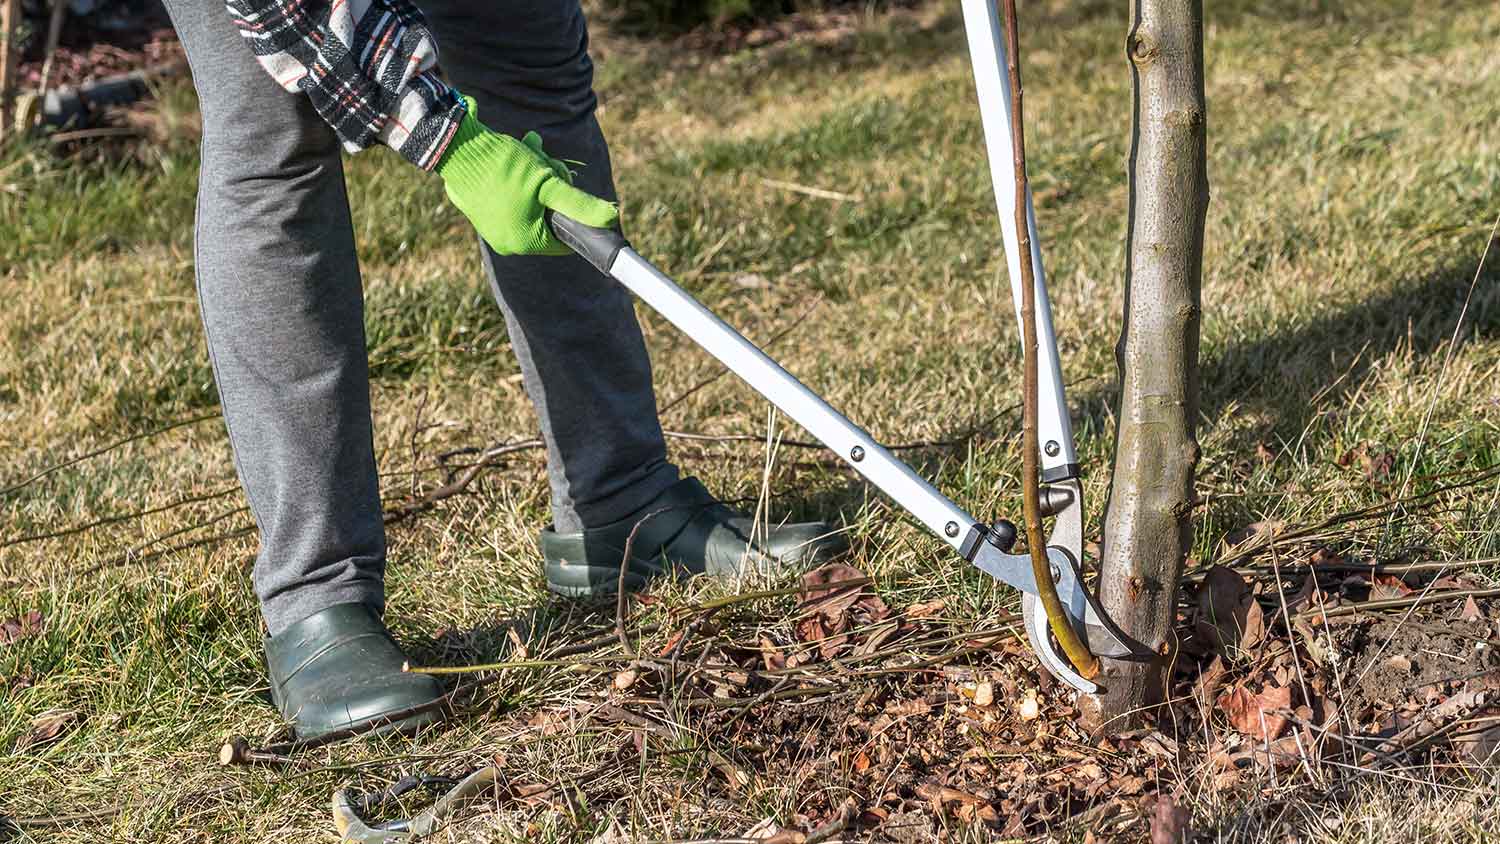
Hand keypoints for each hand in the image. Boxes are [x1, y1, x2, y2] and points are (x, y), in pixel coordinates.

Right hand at [436, 96, 618, 255]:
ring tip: (532, 152)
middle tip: (547, 164)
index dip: (571, 211)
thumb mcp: (548, 183)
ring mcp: (491, 225)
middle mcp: (506, 241)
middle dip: (553, 188)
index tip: (564, 185)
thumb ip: (579, 204)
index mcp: (523, 243)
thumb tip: (612, 219)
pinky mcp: (480, 209)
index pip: (564, 239)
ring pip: (532, 202)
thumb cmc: (504, 167)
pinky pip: (511, 196)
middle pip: (548, 217)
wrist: (456, 147)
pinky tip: (519, 152)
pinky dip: (520, 176)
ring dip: (538, 175)